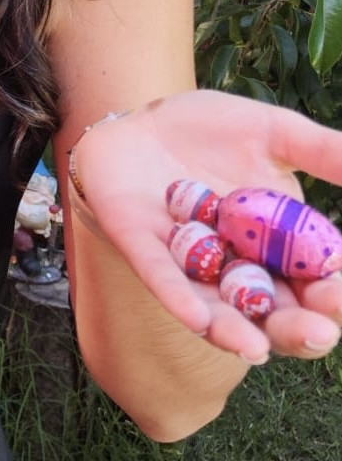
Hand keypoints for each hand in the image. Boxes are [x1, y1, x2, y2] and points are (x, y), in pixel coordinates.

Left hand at [72, 89, 341, 362]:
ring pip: (216, 312)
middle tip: (317, 331)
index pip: (314, 284)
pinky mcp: (140, 248)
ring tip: (255, 347)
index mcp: (276, 245)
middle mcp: (235, 265)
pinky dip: (178, 299)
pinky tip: (197, 318)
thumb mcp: (272, 132)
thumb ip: (322, 152)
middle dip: (297, 329)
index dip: (332, 296)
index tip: (339, 291)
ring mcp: (186, 262)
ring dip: (236, 332)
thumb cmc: (207, 129)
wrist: (138, 114)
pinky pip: (161, 280)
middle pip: (272, 314)